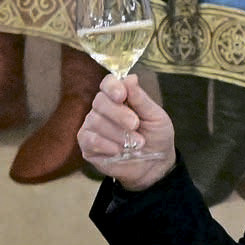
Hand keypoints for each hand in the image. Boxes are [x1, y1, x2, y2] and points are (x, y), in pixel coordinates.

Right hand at [77, 74, 176, 190]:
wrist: (155, 166)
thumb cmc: (156, 137)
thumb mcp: (155, 117)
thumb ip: (141, 99)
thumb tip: (130, 77)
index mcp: (119, 98)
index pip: (108, 84)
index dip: (112, 87)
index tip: (122, 96)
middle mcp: (102, 109)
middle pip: (100, 101)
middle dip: (118, 114)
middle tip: (135, 125)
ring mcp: (93, 127)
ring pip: (95, 122)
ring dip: (118, 133)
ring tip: (136, 143)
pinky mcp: (88, 145)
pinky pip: (89, 139)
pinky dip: (105, 144)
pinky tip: (119, 150)